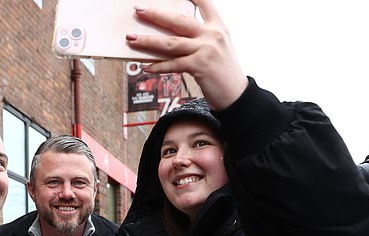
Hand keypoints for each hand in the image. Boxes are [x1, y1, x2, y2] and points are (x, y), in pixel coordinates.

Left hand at [125, 0, 247, 110]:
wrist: (236, 94)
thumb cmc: (223, 72)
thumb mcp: (217, 48)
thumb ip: (199, 39)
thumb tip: (169, 38)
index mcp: (218, 27)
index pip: (205, 3)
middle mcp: (212, 35)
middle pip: (179, 21)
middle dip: (156, 15)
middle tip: (139, 11)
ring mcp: (206, 49)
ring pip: (170, 42)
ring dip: (148, 41)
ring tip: (132, 39)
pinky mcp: (199, 66)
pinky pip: (173, 64)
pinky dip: (158, 66)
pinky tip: (146, 66)